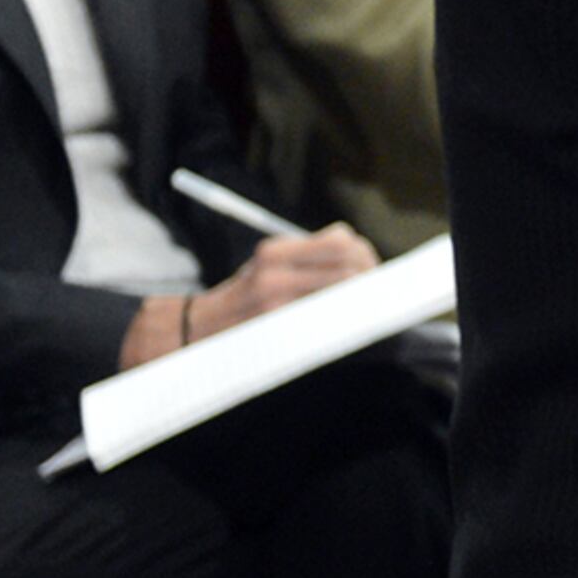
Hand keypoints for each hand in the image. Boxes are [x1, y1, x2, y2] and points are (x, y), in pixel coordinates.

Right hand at [190, 226, 377, 342]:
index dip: (362, 252)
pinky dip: (344, 318)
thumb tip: (357, 248)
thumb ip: (308, 253)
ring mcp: (277, 308)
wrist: (203, 328)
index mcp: (273, 251)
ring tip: (364, 300)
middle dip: (368, 275)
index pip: (340, 243)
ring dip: (359, 298)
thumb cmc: (246, 294)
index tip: (368, 262)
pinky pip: (328, 322)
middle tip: (374, 284)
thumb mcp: (269, 262)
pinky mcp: (280, 334)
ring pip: (343, 296)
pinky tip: (347, 319)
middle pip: (348, 269)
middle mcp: (274, 276)